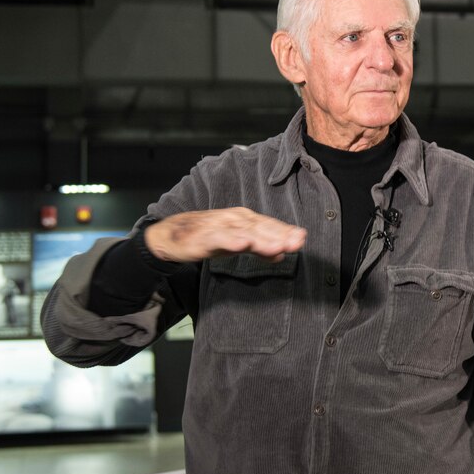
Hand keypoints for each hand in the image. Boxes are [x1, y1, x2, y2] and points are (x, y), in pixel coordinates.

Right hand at [144, 208, 306, 262]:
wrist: (170, 235)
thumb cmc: (207, 236)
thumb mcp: (237, 243)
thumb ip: (260, 247)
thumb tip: (281, 254)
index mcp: (244, 219)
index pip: (269, 225)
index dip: (286, 231)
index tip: (302, 238)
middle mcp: (234, 220)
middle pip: (261, 227)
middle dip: (280, 234)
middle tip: (298, 242)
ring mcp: (219, 227)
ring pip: (244, 232)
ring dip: (262, 239)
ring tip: (279, 245)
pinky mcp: (203, 237)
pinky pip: (219, 238)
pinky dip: (232, 240)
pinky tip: (243, 244)